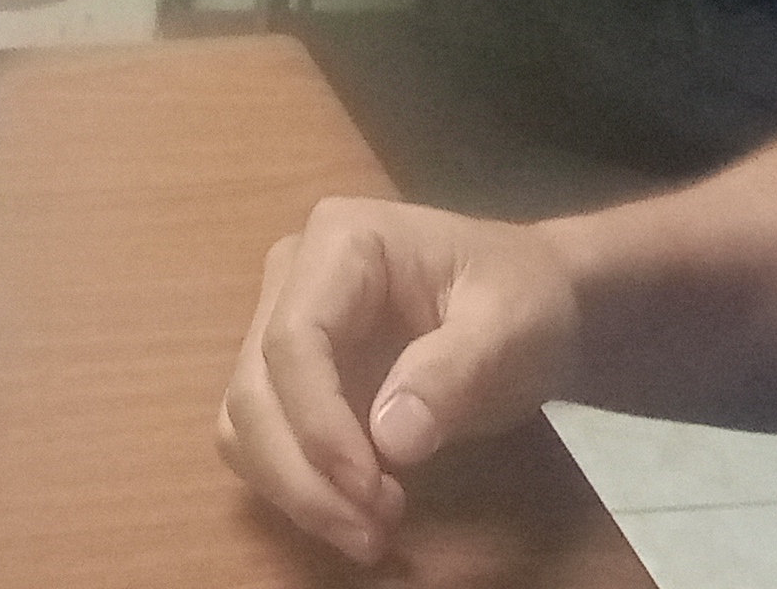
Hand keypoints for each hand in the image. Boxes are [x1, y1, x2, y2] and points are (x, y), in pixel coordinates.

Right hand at [217, 198, 581, 566]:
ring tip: (369, 531)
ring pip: (244, 420)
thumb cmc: (524, 296)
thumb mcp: (512, 326)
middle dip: (302, 473)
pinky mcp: (291, 375)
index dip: (320, 424)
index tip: (372, 491)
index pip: (294, 339)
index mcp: (341, 242)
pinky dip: (296, 485)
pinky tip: (356, 511)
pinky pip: (263, 438)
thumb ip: (453, 374)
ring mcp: (283, 323)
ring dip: (293, 488)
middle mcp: (292, 277)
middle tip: (372, 534)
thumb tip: (390, 441)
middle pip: (255, 386)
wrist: (533, 294)